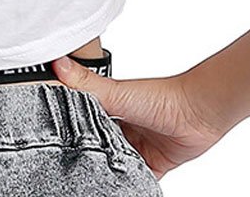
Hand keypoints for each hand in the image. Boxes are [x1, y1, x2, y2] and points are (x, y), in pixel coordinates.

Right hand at [51, 57, 225, 180]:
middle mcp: (121, 125)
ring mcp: (136, 145)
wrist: (198, 114)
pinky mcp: (151, 164)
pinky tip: (116, 187)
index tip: (52, 139)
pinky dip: (129, 183)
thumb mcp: (117, 93)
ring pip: (114, 162)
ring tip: (89, 178)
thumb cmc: (161, 96)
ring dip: (107, 169)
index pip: (81, 118)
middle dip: (88, 153)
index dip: (69, 128)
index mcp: (109, 105)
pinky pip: (136, 179)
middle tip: (70, 164)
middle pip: (97, 143)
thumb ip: (87, 84)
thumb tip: (59, 64)